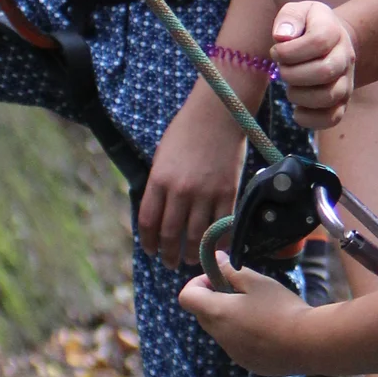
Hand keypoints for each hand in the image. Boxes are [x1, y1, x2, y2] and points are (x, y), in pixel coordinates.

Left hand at [137, 84, 246, 271]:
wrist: (218, 113)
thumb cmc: (187, 130)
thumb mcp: (163, 156)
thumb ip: (159, 185)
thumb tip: (158, 213)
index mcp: (159, 180)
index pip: (148, 222)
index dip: (148, 242)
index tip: (151, 251)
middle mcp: (180, 191)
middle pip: (170, 234)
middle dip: (169, 254)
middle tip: (170, 263)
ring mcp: (206, 194)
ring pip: (197, 236)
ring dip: (192, 253)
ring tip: (192, 259)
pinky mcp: (229, 193)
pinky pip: (223, 227)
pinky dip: (218, 242)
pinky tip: (215, 248)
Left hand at [179, 253, 315, 372]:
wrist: (309, 344)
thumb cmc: (281, 307)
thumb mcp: (256, 282)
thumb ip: (231, 270)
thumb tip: (216, 259)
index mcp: (217, 313)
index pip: (186, 297)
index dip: (197, 283)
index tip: (220, 278)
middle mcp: (219, 336)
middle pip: (203, 313)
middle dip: (215, 298)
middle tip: (242, 290)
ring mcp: (233, 353)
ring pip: (221, 330)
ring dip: (231, 317)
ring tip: (261, 310)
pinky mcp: (248, 363)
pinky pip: (237, 345)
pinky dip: (245, 334)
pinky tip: (270, 330)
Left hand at [270, 0, 355, 129]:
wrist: (333, 41)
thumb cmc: (308, 26)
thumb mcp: (298, 11)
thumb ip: (289, 17)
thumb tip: (282, 37)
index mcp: (334, 31)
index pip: (318, 41)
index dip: (290, 50)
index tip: (276, 51)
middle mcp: (345, 57)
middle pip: (324, 71)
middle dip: (292, 74)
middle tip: (282, 70)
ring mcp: (346, 81)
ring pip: (329, 96)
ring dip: (299, 95)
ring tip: (290, 87)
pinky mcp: (342, 102)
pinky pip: (332, 118)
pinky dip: (310, 120)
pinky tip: (297, 111)